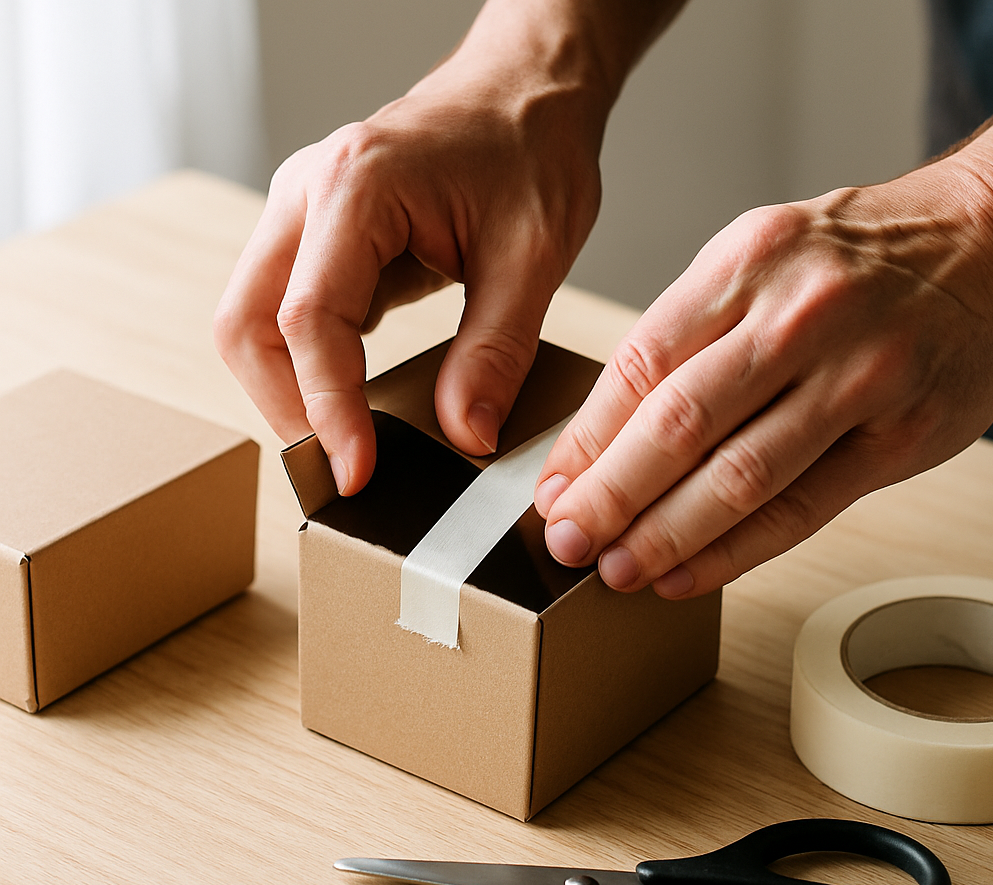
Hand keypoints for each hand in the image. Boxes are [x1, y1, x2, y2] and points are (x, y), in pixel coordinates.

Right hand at [214, 14, 607, 493]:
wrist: (526, 91)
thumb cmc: (530, 149)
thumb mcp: (533, 256)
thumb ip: (495, 352)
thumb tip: (463, 435)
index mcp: (355, 187)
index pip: (309, 321)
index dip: (329, 409)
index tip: (357, 473)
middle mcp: (307, 195)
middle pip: (247, 325)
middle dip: (287, 406)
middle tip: (341, 464)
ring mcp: (304, 214)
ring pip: (254, 321)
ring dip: (289, 389)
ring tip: (345, 440)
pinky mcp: (319, 236)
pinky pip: (288, 312)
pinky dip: (309, 365)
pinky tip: (354, 399)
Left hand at [535, 148, 992, 598]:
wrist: (989, 243)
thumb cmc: (854, 261)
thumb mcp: (757, 262)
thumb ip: (685, 338)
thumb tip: (602, 438)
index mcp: (747, 263)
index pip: (641, 364)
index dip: (586, 440)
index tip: (553, 489)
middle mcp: (801, 314)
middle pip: (681, 423)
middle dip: (611, 496)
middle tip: (568, 541)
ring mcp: (860, 375)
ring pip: (741, 476)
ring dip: (667, 535)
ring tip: (617, 569)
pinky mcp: (902, 435)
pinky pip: (803, 509)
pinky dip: (737, 551)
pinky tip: (689, 573)